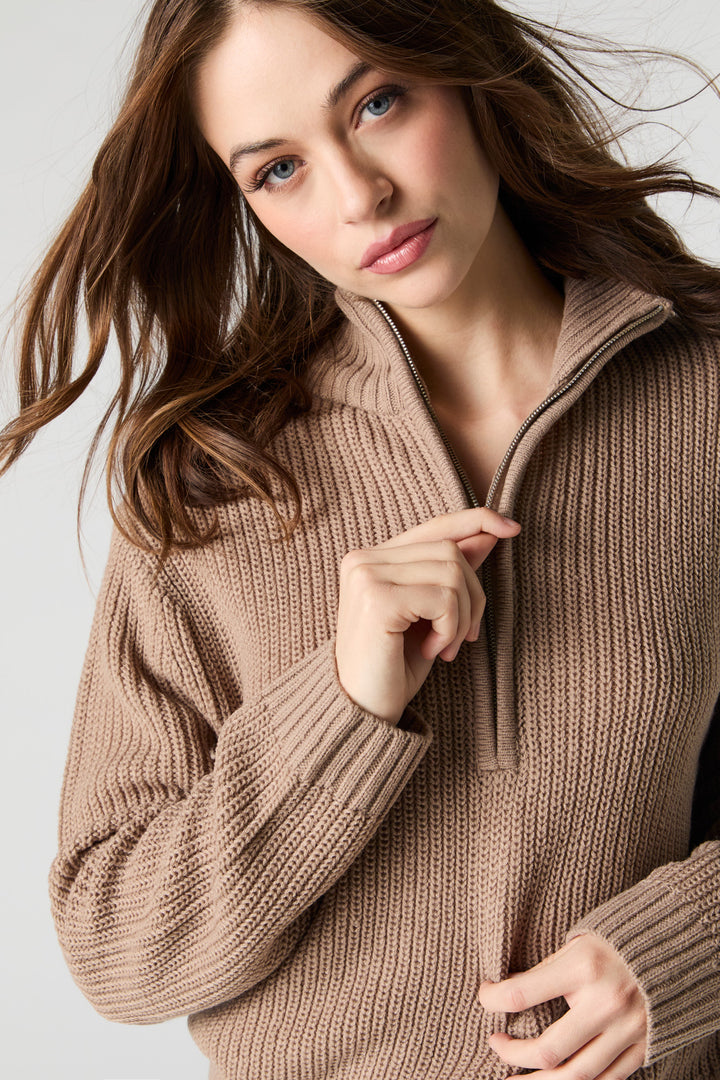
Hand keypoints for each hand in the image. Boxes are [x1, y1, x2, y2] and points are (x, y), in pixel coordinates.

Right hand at [335, 507, 520, 724]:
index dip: (476, 520)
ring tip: (444, 647)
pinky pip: (443, 598)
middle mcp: (363, 560)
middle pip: (450, 550)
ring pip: (452, 572)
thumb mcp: (432, 615)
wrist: (362, 713)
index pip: (435, 527)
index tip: (512, 528)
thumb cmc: (394, 667)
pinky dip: (450, 628)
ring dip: (461, 617)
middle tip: (464, 638)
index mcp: (371, 559)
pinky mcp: (377, 598)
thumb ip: (453, 572)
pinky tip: (431, 651)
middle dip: (473, 596)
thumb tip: (490, 532)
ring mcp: (366, 576)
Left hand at [477, 934, 647, 1078]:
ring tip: (513, 1078)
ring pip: (574, 1076)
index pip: (521, 993)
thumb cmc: (614, 942)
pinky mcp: (642, 1049)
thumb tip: (504, 992)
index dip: (492, 998)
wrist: (672, 948)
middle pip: (547, 1049)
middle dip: (511, 1052)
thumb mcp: (576, 944)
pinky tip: (554, 1078)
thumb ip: (545, 971)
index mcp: (584, 968)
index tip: (485, 996)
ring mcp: (627, 1031)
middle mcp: (606, 1004)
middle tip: (495, 1043)